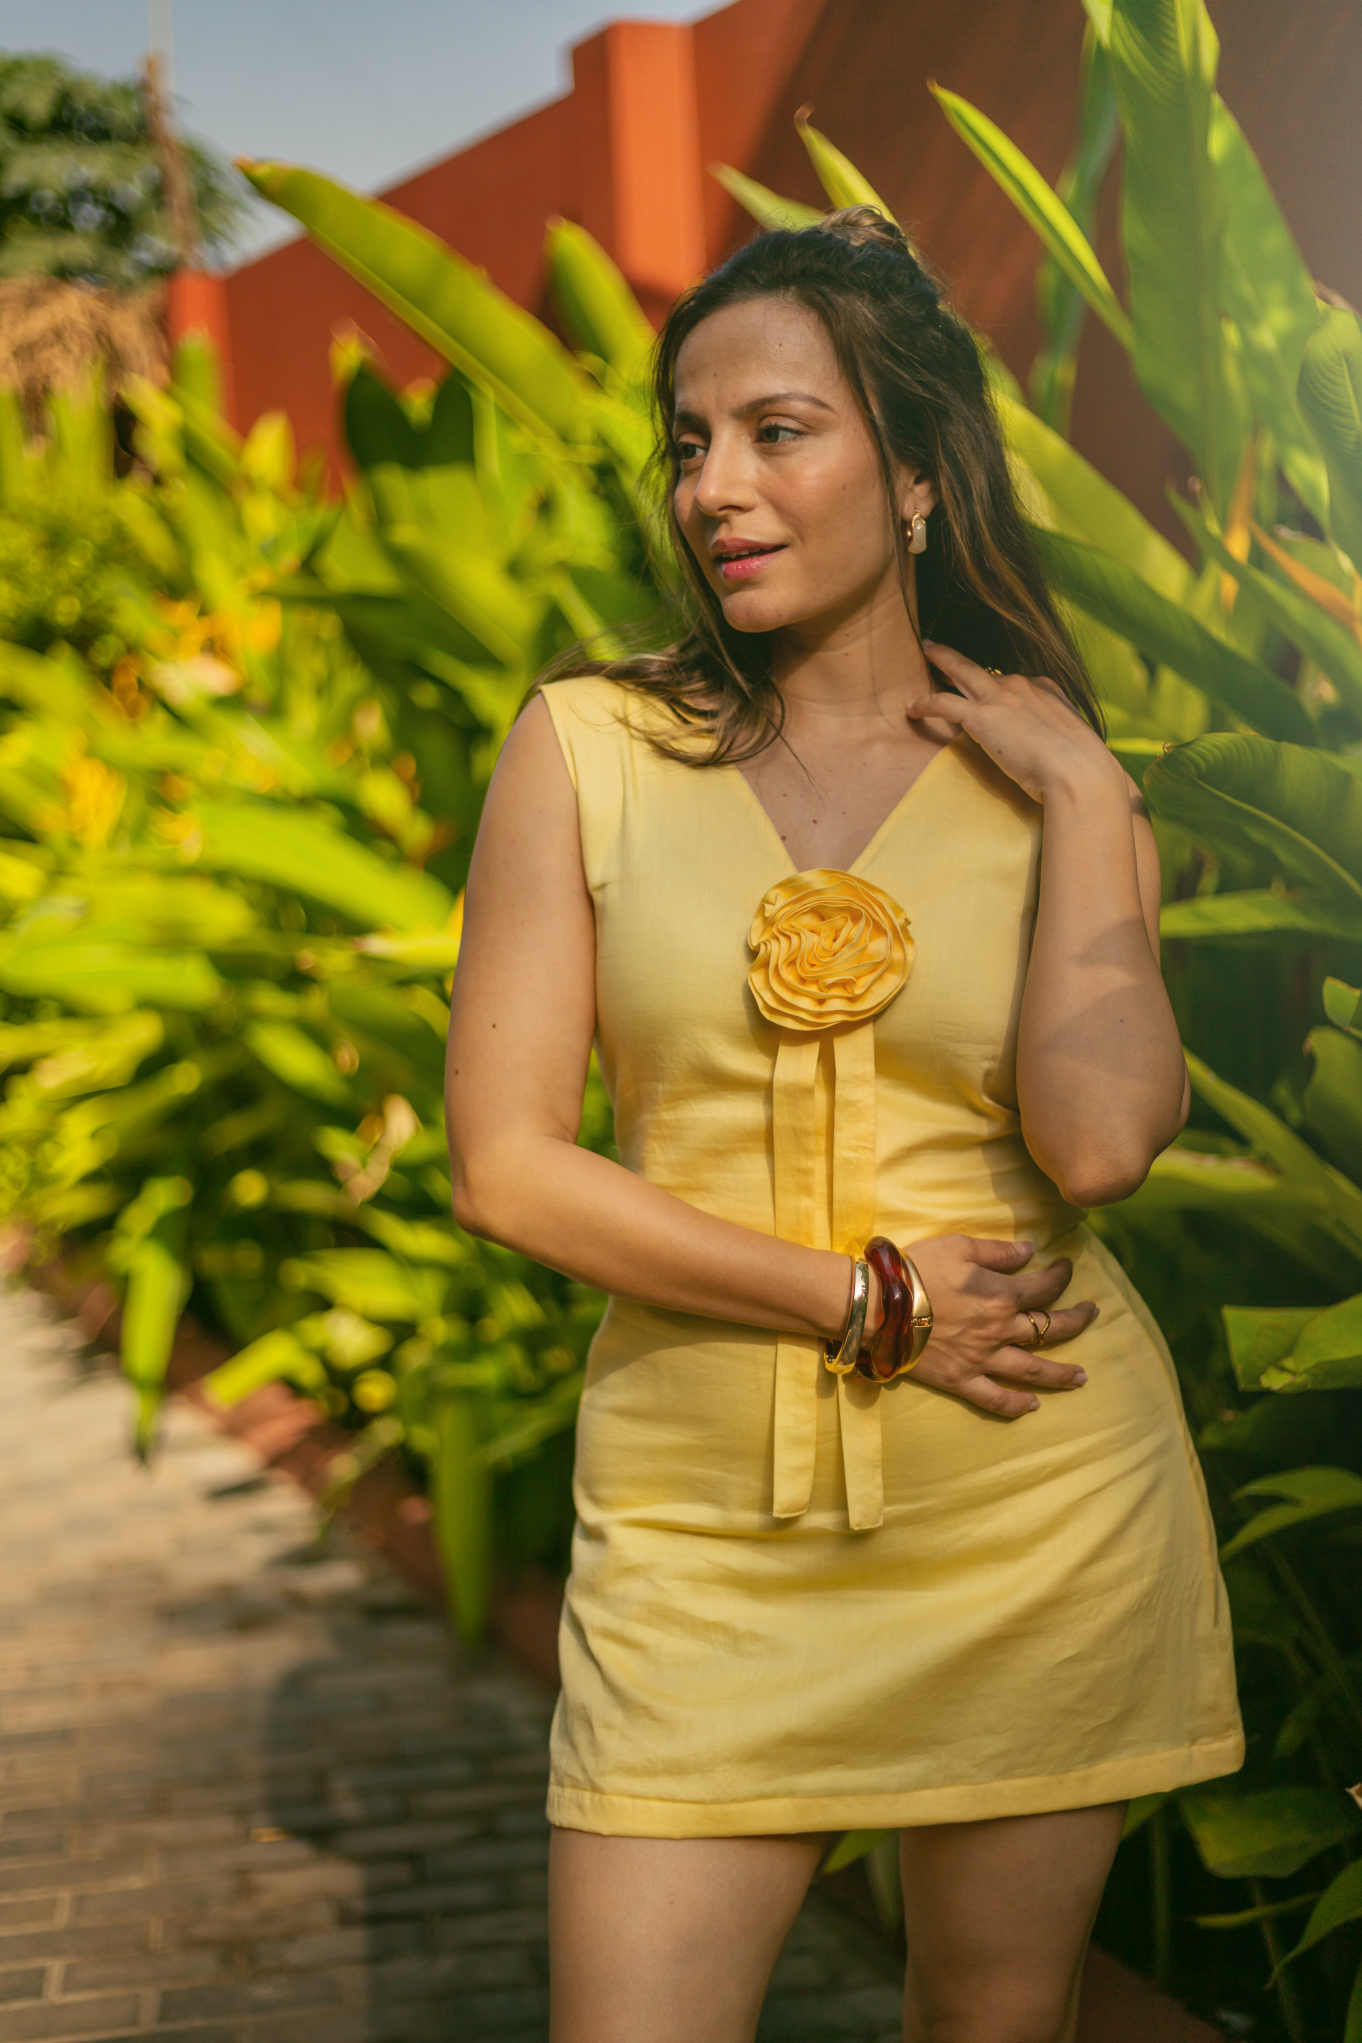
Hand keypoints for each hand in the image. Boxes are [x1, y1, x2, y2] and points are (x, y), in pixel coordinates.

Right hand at [885, 1235, 1096, 1417]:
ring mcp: (983, 1358)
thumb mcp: (959, 1246)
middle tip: (1093, 1314)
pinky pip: (995, 1398)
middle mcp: (1000, 1329)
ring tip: (1082, 1377)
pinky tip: (1034, 1406)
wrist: (879, 1307)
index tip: (1068, 1268)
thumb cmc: (917, 1269)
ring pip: (1032, 1369)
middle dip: (1077, 1321)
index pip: (1044, 1286)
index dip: (1061, 1276)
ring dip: (1061, 1374)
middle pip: (1049, 1328)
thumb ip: (998, 1252)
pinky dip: (1016, 1405)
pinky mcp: (962, 1379)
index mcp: (1002, 1294)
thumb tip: (1031, 1251)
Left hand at [906, 643, 1122, 808]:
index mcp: (1047, 690)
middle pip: (984, 668)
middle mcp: (1023, 686)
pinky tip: (912, 710)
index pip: (1017, 683)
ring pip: (961, 671)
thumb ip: (1071, 746)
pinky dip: (925, 704)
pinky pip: (943, 703)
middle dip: (959, 657)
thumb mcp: (1080, 746)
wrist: (1078, 771)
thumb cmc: (1085, 768)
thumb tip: (1089, 766)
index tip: (991, 694)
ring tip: (925, 654)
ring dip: (941, 660)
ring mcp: (1001, 697)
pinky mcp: (981, 716)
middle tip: (937, 648)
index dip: (1000, 688)